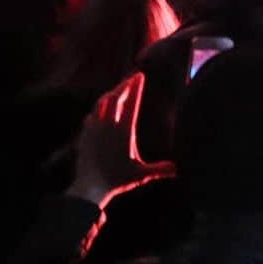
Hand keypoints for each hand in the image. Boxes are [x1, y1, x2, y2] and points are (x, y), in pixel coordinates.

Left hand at [68, 73, 174, 208]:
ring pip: (101, 103)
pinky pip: (91, 115)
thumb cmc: (116, 181)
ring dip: (110, 94)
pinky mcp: (85, 135)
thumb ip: (159, 169)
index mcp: (124, 130)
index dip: (136, 87)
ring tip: (117, 91)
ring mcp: (95, 129)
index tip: (140, 75)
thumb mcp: (141, 175)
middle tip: (132, 79)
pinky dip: (98, 109)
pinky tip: (99, 111)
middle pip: (115, 97)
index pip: (132, 102)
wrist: (88, 188)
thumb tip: (177, 169)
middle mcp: (109, 125)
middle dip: (124, 85)